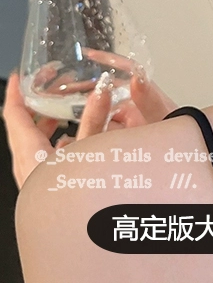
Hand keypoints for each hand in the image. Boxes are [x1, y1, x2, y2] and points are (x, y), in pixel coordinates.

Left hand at [2, 59, 176, 188]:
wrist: (68, 236)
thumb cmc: (69, 197)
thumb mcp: (87, 151)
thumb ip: (94, 120)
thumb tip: (101, 90)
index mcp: (29, 151)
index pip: (13, 114)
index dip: (17, 92)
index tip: (21, 74)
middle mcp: (26, 163)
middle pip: (23, 126)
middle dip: (39, 102)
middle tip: (54, 85)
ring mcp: (33, 175)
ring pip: (33, 140)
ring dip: (49, 121)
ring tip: (68, 107)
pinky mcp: (43, 184)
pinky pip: (44, 154)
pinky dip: (57, 139)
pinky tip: (77, 138)